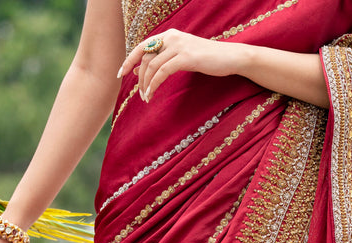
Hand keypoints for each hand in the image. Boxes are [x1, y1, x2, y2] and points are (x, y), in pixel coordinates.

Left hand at [117, 29, 241, 102]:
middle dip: (138, 77)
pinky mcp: (186, 57)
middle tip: (139, 94)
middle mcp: (172, 36)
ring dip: (146, 84)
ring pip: (152, 65)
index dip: (129, 60)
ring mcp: (179, 46)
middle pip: (145, 57)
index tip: (121, 74)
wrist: (230, 57)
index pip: (142, 46)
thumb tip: (144, 68)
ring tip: (146, 98)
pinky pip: (162, 71)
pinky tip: (152, 93)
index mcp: (169, 35)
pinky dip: (154, 83)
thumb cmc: (208, 59)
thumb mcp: (183, 56)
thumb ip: (166, 58)